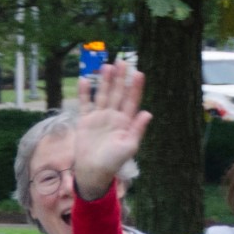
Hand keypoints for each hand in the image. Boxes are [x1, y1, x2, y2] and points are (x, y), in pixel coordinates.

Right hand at [74, 62, 150, 199]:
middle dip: (120, 79)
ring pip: (102, 94)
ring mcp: (99, 117)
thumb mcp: (129, 146)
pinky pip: (85, 103)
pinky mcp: (85, 120)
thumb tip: (148, 113)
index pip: (132, 101)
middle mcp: (113, 116)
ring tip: (107, 66)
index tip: (139, 74)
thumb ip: (138, 129)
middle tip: (122, 62)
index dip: (135, 88)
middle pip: (117, 93)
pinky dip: (84, 92)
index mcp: (126, 122)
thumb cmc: (114, 161)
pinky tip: (84, 80)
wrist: (94, 171)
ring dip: (105, 81)